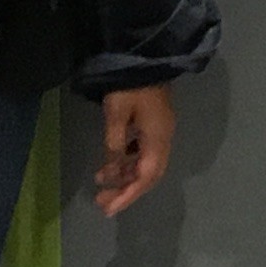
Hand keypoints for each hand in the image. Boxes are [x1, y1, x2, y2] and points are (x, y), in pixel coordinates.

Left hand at [93, 85, 173, 216]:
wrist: (143, 57)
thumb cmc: (129, 86)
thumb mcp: (116, 115)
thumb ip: (114, 146)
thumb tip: (111, 174)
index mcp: (158, 139)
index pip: (145, 177)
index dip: (128, 195)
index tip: (109, 208)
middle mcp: (164, 139)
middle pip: (149, 175)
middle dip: (126, 191)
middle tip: (102, 202)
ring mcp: (161, 132)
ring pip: (146, 164)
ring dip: (126, 176)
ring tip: (101, 184)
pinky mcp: (154, 125)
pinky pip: (143, 152)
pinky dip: (128, 162)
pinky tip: (112, 163)